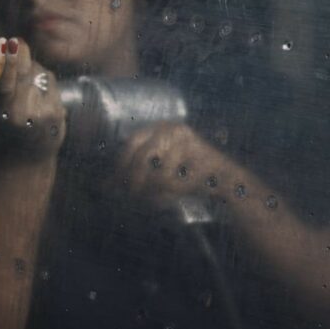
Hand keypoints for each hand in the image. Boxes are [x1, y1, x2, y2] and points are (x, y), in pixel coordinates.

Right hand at [0, 38, 65, 158]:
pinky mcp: (58, 113)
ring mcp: (45, 113)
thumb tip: (7, 56)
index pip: (8, 81)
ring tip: (23, 75)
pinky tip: (37, 88)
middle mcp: (26, 113)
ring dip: (32, 68)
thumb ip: (1, 90)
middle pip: (26, 73)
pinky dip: (44, 81)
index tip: (6, 42)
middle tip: (16, 41)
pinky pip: (51, 85)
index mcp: (6, 113)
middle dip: (21, 54)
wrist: (26, 163)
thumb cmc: (4, 136)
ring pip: (40, 75)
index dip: (8, 60)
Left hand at [116, 122, 237, 210]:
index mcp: (158, 128)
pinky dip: (171, 194)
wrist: (225, 182)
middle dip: (134, 180)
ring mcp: (190, 142)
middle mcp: (172, 129)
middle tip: (133, 196)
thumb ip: (131, 175)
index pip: (131, 143)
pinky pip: (178, 183)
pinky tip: (172, 198)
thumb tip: (104, 187)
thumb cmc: (184, 176)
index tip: (114, 184)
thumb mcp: (154, 171)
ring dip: (154, 192)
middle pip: (142, 157)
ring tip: (156, 200)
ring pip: (159, 174)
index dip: (120, 165)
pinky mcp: (204, 160)